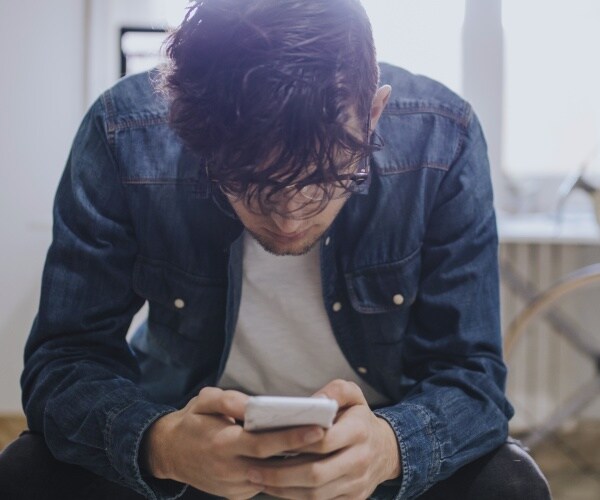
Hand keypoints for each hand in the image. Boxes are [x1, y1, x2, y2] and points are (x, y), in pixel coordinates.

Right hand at [143, 387, 325, 498]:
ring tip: (322, 446)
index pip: (263, 443)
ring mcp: (233, 486)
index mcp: (222, 444)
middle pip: (274, 463)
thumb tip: (250, 405)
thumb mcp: (203, 402)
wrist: (169, 453)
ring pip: (272, 478)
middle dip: (303, 452)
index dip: (291, 437)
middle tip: (330, 436)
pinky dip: (282, 473)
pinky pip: (264, 485)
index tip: (317, 428)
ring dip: (296, 464)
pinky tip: (300, 458)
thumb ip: (226, 400)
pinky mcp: (236, 494)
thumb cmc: (192, 422)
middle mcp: (229, 469)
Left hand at [247, 379, 401, 498]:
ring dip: (283, 490)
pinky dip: (295, 498)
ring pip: (315, 494)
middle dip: (280, 474)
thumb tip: (314, 400)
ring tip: (258, 479)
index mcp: (359, 431)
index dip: (295, 443)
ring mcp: (356, 483)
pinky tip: (276, 489)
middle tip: (253, 468)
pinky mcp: (352, 499)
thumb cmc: (359, 418)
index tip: (269, 442)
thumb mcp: (353, 395)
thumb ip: (335, 390)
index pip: (322, 441)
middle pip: (315, 473)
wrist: (385, 450)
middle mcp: (360, 460)